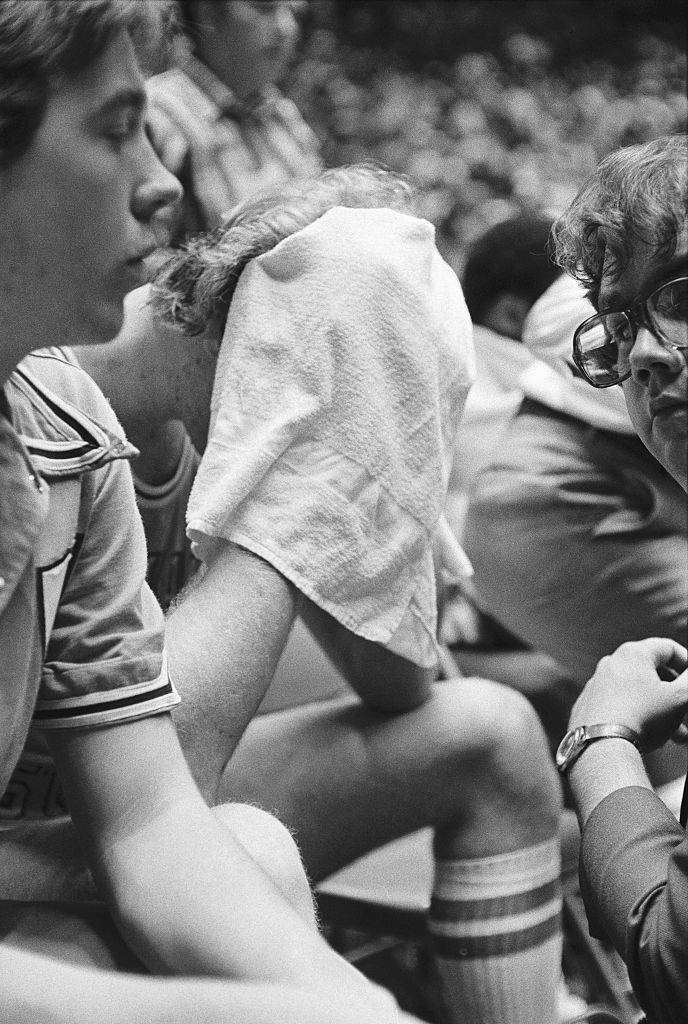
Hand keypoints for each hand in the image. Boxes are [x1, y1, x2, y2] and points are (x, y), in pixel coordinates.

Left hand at [569, 638, 687, 750]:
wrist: (602, 746)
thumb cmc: (643, 717)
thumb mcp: (679, 698)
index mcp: (633, 654)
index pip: (667, 648)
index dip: (686, 662)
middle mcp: (610, 664)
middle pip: (652, 675)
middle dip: (675, 696)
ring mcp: (595, 685)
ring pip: (636, 694)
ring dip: (660, 712)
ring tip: (678, 736)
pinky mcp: (586, 707)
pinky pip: (617, 707)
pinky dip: (635, 717)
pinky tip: (648, 738)